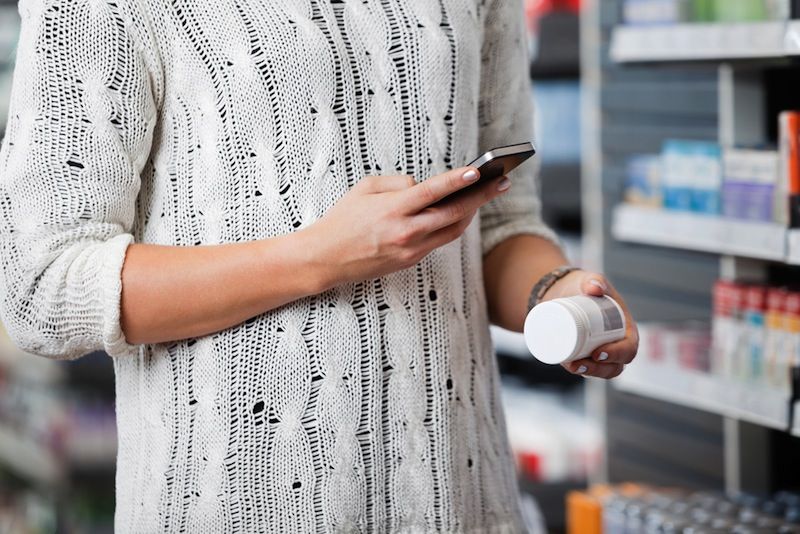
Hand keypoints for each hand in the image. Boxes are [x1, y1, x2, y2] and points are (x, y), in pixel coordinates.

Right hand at [305, 167, 510, 290]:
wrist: (325, 258)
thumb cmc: (342, 219)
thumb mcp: (364, 189)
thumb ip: (398, 183)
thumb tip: (423, 186)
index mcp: (393, 209)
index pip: (434, 192)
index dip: (459, 180)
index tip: (479, 170)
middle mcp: (406, 231)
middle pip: (454, 213)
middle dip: (481, 196)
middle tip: (501, 182)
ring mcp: (411, 249)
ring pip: (453, 230)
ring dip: (471, 212)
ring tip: (484, 195)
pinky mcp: (411, 260)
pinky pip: (439, 240)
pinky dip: (452, 224)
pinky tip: (460, 212)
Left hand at [542, 270, 638, 378]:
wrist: (564, 290)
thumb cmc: (584, 286)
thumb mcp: (591, 280)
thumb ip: (594, 281)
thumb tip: (594, 288)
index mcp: (626, 329)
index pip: (629, 348)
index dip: (617, 355)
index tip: (598, 353)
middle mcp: (616, 343)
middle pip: (615, 365)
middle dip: (599, 368)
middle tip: (581, 362)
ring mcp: (601, 350)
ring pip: (601, 370)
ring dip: (589, 372)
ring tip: (572, 366)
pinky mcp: (585, 354)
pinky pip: (588, 368)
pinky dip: (579, 369)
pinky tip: (570, 366)